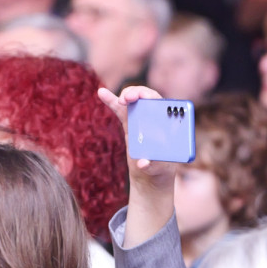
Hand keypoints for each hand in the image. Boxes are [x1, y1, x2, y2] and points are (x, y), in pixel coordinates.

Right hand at [98, 86, 176, 246]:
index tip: (143, 97)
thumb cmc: (160, 168)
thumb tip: (142, 163)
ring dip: (125, 95)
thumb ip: (151, 165)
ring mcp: (140, 119)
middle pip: (146, 97)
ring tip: (119, 100)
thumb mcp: (157, 168)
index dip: (150, 96)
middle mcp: (154, 117)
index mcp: (165, 123)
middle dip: (137, 93)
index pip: (159, 102)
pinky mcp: (129, 124)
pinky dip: (111, 101)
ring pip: (133, 100)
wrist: (150, 174)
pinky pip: (120, 110)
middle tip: (127, 99)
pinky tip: (101, 93)